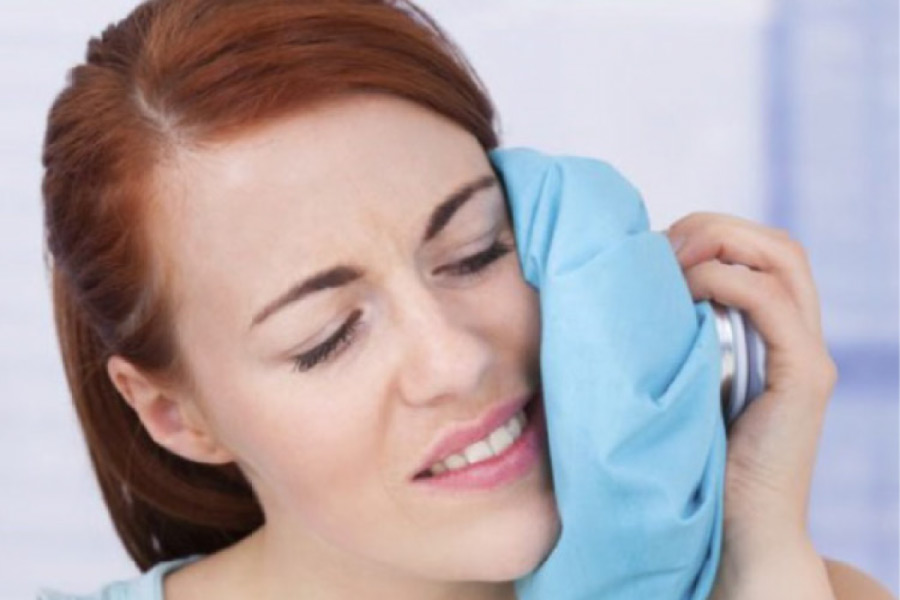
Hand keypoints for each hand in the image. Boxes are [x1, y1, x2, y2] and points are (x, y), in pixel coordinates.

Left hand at [666, 212, 837, 597]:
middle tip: (661, 247)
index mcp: (773, 333)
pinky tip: (688, 290)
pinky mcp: (805, 378)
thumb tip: (625, 290)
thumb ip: (674, 336)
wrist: (735, 532)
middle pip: (776, 243)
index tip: (653, 249)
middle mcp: (799, 335)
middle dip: (715, 229)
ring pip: (784, 258)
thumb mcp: (680, 381)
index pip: (759, 251)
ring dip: (722, 244)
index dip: (709, 233)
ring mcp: (807, 354)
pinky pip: (773, 304)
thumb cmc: (693, 458)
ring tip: (672, 263)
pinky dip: (728, 282)